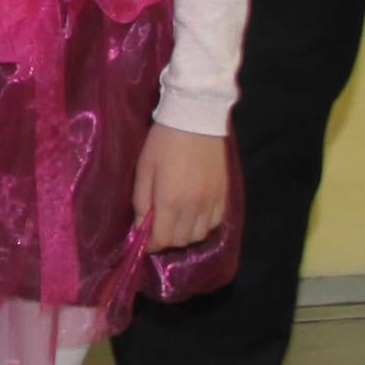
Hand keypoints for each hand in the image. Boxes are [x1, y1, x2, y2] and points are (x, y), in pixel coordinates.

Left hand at [135, 123, 229, 252]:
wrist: (195, 119)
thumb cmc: (163, 142)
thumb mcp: (144, 168)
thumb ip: (141, 201)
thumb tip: (140, 226)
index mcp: (170, 200)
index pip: (163, 239)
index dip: (151, 245)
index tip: (144, 241)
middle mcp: (194, 206)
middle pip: (182, 240)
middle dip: (167, 240)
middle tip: (158, 228)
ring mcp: (212, 201)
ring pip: (200, 235)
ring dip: (186, 234)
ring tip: (176, 222)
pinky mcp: (224, 194)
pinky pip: (216, 222)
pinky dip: (204, 225)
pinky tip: (194, 215)